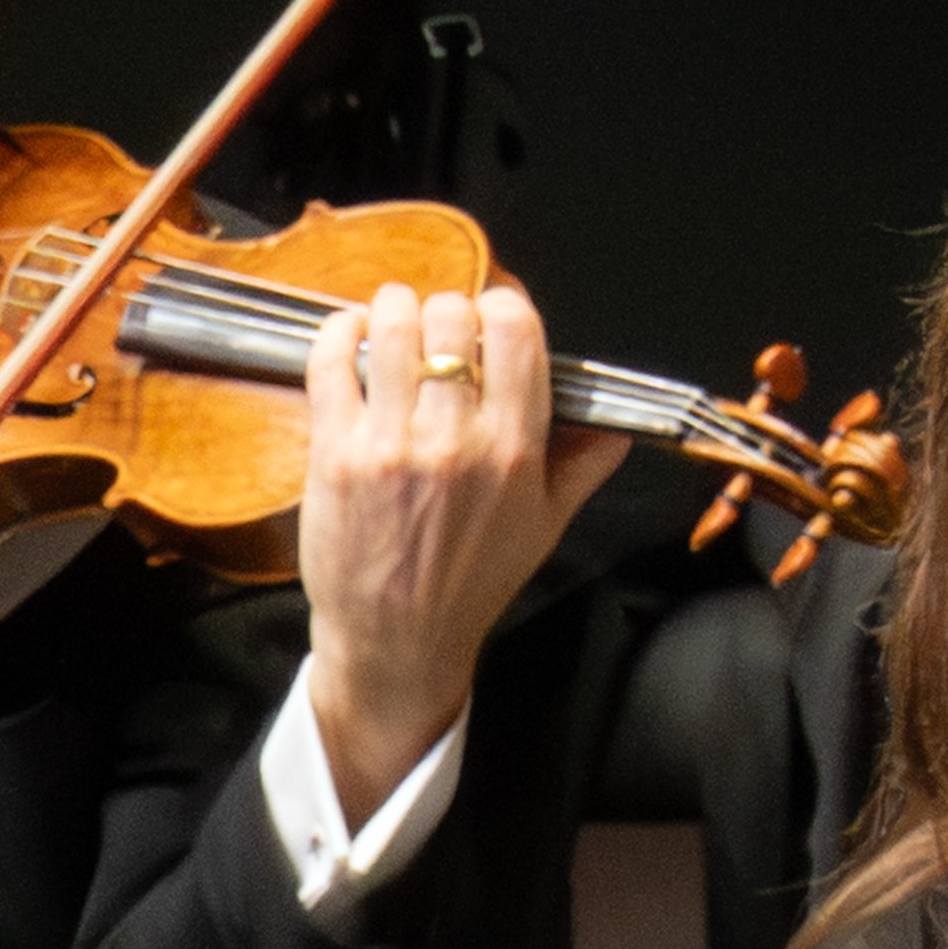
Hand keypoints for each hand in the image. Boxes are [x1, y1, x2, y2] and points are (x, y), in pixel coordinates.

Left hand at [294, 275, 619, 822]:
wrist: (395, 642)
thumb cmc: (468, 586)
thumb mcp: (544, 529)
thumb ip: (581, 467)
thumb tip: (615, 427)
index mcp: (514, 449)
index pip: (515, 331)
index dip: (500, 306)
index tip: (487, 316)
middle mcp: (455, 440)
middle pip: (451, 319)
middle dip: (444, 310)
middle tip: (435, 329)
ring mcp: (391, 444)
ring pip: (393, 329)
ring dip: (392, 309)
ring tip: (390, 320)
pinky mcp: (335, 453)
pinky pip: (333, 363)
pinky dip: (338, 334)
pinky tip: (348, 336)